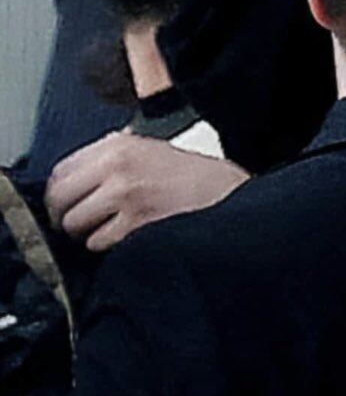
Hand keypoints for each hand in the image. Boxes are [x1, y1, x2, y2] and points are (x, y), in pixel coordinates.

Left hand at [46, 133, 248, 251]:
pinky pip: (100, 243)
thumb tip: (76, 180)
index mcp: (118, 146)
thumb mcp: (153, 152)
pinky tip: (129, 242)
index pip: (60, 172)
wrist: (235, 199)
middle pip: (60, 200)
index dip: (59, 195)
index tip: (67, 207)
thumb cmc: (199, 180)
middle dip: (68, 218)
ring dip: (90, 236)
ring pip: (77, 225)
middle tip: (83, 227)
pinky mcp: (138, 225)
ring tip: (112, 234)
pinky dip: (110, 249)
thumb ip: (112, 159)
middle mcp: (118, 168)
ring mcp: (127, 196)